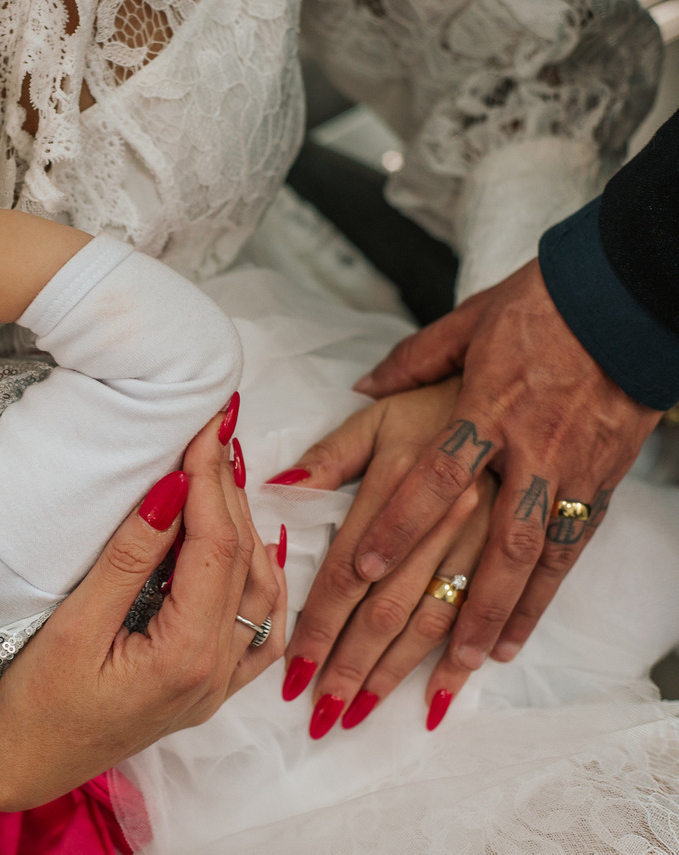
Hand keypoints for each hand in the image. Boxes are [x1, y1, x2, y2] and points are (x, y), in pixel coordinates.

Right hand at [0, 407, 284, 809]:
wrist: (22, 762)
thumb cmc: (35, 702)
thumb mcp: (72, 625)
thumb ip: (128, 559)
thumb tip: (170, 491)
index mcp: (186, 657)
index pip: (215, 548)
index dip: (210, 481)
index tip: (204, 427)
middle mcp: (216, 672)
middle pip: (243, 561)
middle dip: (228, 490)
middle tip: (215, 431)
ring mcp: (217, 684)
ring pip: (259, 591)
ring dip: (247, 527)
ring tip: (223, 472)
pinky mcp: (207, 686)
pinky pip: (259, 629)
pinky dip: (262, 580)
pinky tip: (253, 548)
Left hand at [353, 259, 660, 670]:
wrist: (629, 303)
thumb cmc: (540, 311)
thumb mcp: (462, 327)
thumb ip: (406, 366)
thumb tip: (362, 387)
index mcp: (476, 413)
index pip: (425, 485)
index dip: (391, 531)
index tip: (356, 576)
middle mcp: (518, 456)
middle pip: (466, 550)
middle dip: (420, 615)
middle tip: (377, 662)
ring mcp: (560, 480)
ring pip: (518, 569)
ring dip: (481, 624)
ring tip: (448, 673)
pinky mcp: (595, 491)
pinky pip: (562, 560)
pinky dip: (534, 604)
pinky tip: (508, 641)